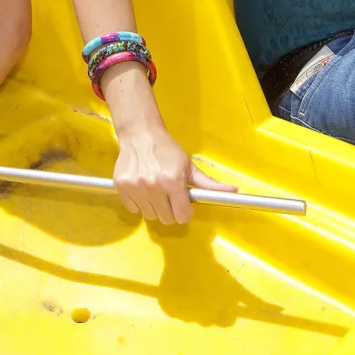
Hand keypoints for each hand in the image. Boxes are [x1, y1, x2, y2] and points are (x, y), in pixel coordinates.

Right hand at [112, 126, 236, 224]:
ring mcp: (136, 188)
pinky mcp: (121, 187)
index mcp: (173, 182)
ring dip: (154, 207)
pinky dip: (138, 203)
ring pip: (150, 215)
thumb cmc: (167, 150)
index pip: (182, 216)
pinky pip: (133, 209)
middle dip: (170, 210)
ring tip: (155, 190)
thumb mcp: (189, 166)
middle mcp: (154, 186)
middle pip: (166, 219)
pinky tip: (142, 188)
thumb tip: (233, 192)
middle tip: (169, 195)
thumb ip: (209, 184)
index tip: (183, 204)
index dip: (185, 211)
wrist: (140, 135)